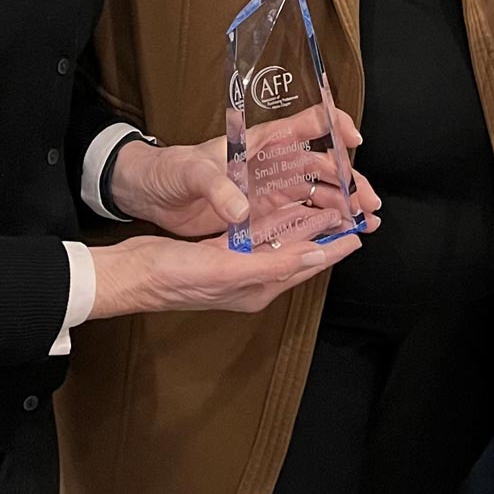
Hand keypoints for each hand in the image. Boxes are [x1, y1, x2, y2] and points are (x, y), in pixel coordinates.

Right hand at [87, 217, 376, 318]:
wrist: (132, 274)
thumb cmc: (175, 274)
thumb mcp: (228, 267)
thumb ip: (274, 262)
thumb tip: (316, 255)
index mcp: (259, 287)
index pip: (308, 263)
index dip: (335, 246)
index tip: (362, 229)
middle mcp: (253, 279)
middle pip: (300, 252)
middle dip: (327, 234)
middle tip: (353, 212)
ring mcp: (237, 266)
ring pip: (281, 242)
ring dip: (305, 225)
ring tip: (329, 206)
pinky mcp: (221, 253)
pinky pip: (258, 236)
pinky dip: (276, 221)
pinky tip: (283, 206)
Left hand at [108, 108, 379, 237]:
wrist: (149, 192)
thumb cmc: (170, 170)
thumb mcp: (191, 172)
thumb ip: (217, 189)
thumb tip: (240, 211)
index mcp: (258, 142)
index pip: (305, 125)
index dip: (332, 126)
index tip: (353, 139)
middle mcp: (271, 164)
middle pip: (321, 166)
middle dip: (350, 181)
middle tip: (370, 202)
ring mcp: (268, 190)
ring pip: (316, 194)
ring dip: (342, 206)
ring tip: (366, 221)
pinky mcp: (261, 215)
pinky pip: (299, 219)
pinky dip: (322, 226)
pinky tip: (341, 235)